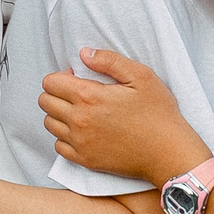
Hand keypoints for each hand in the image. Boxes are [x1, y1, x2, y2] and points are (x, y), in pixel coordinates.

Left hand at [40, 48, 210, 186]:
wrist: (168, 153)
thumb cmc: (158, 113)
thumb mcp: (141, 76)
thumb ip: (109, 60)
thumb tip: (84, 54)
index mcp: (89, 97)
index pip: (50, 83)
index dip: (61, 76)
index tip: (78, 78)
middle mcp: (78, 120)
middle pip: (45, 102)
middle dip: (57, 93)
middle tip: (79, 94)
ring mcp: (80, 143)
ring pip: (49, 124)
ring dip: (60, 115)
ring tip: (81, 112)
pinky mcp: (84, 160)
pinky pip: (58, 146)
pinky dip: (65, 137)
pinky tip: (83, 132)